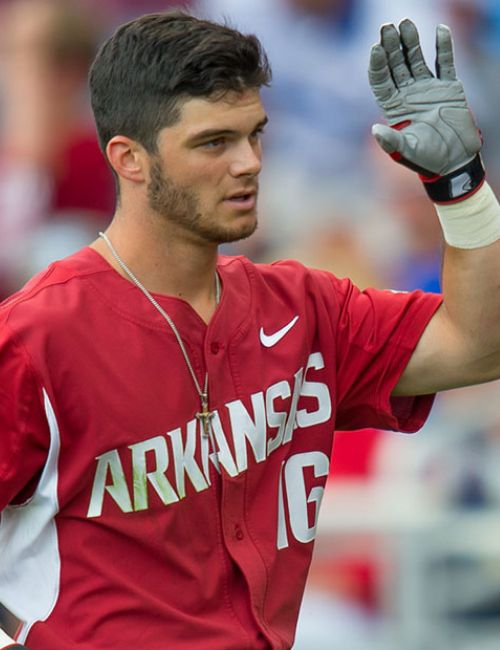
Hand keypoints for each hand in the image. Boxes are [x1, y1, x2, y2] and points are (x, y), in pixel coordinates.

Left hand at [368, 19, 483, 200]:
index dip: (378, 65)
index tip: (376, 48)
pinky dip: (443, 47)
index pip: (381, 81)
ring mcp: (427, 88)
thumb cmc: (427, 159)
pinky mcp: (448, 87)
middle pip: (396, 65)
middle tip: (387, 28)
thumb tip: (374, 130)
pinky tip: (440, 30)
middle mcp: (408, 94)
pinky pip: (444, 63)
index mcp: (393, 108)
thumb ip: (391, 141)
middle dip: (391, 46)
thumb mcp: (407, 151)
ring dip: (411, 42)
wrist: (455, 161)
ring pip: (416, 59)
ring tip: (406, 23)